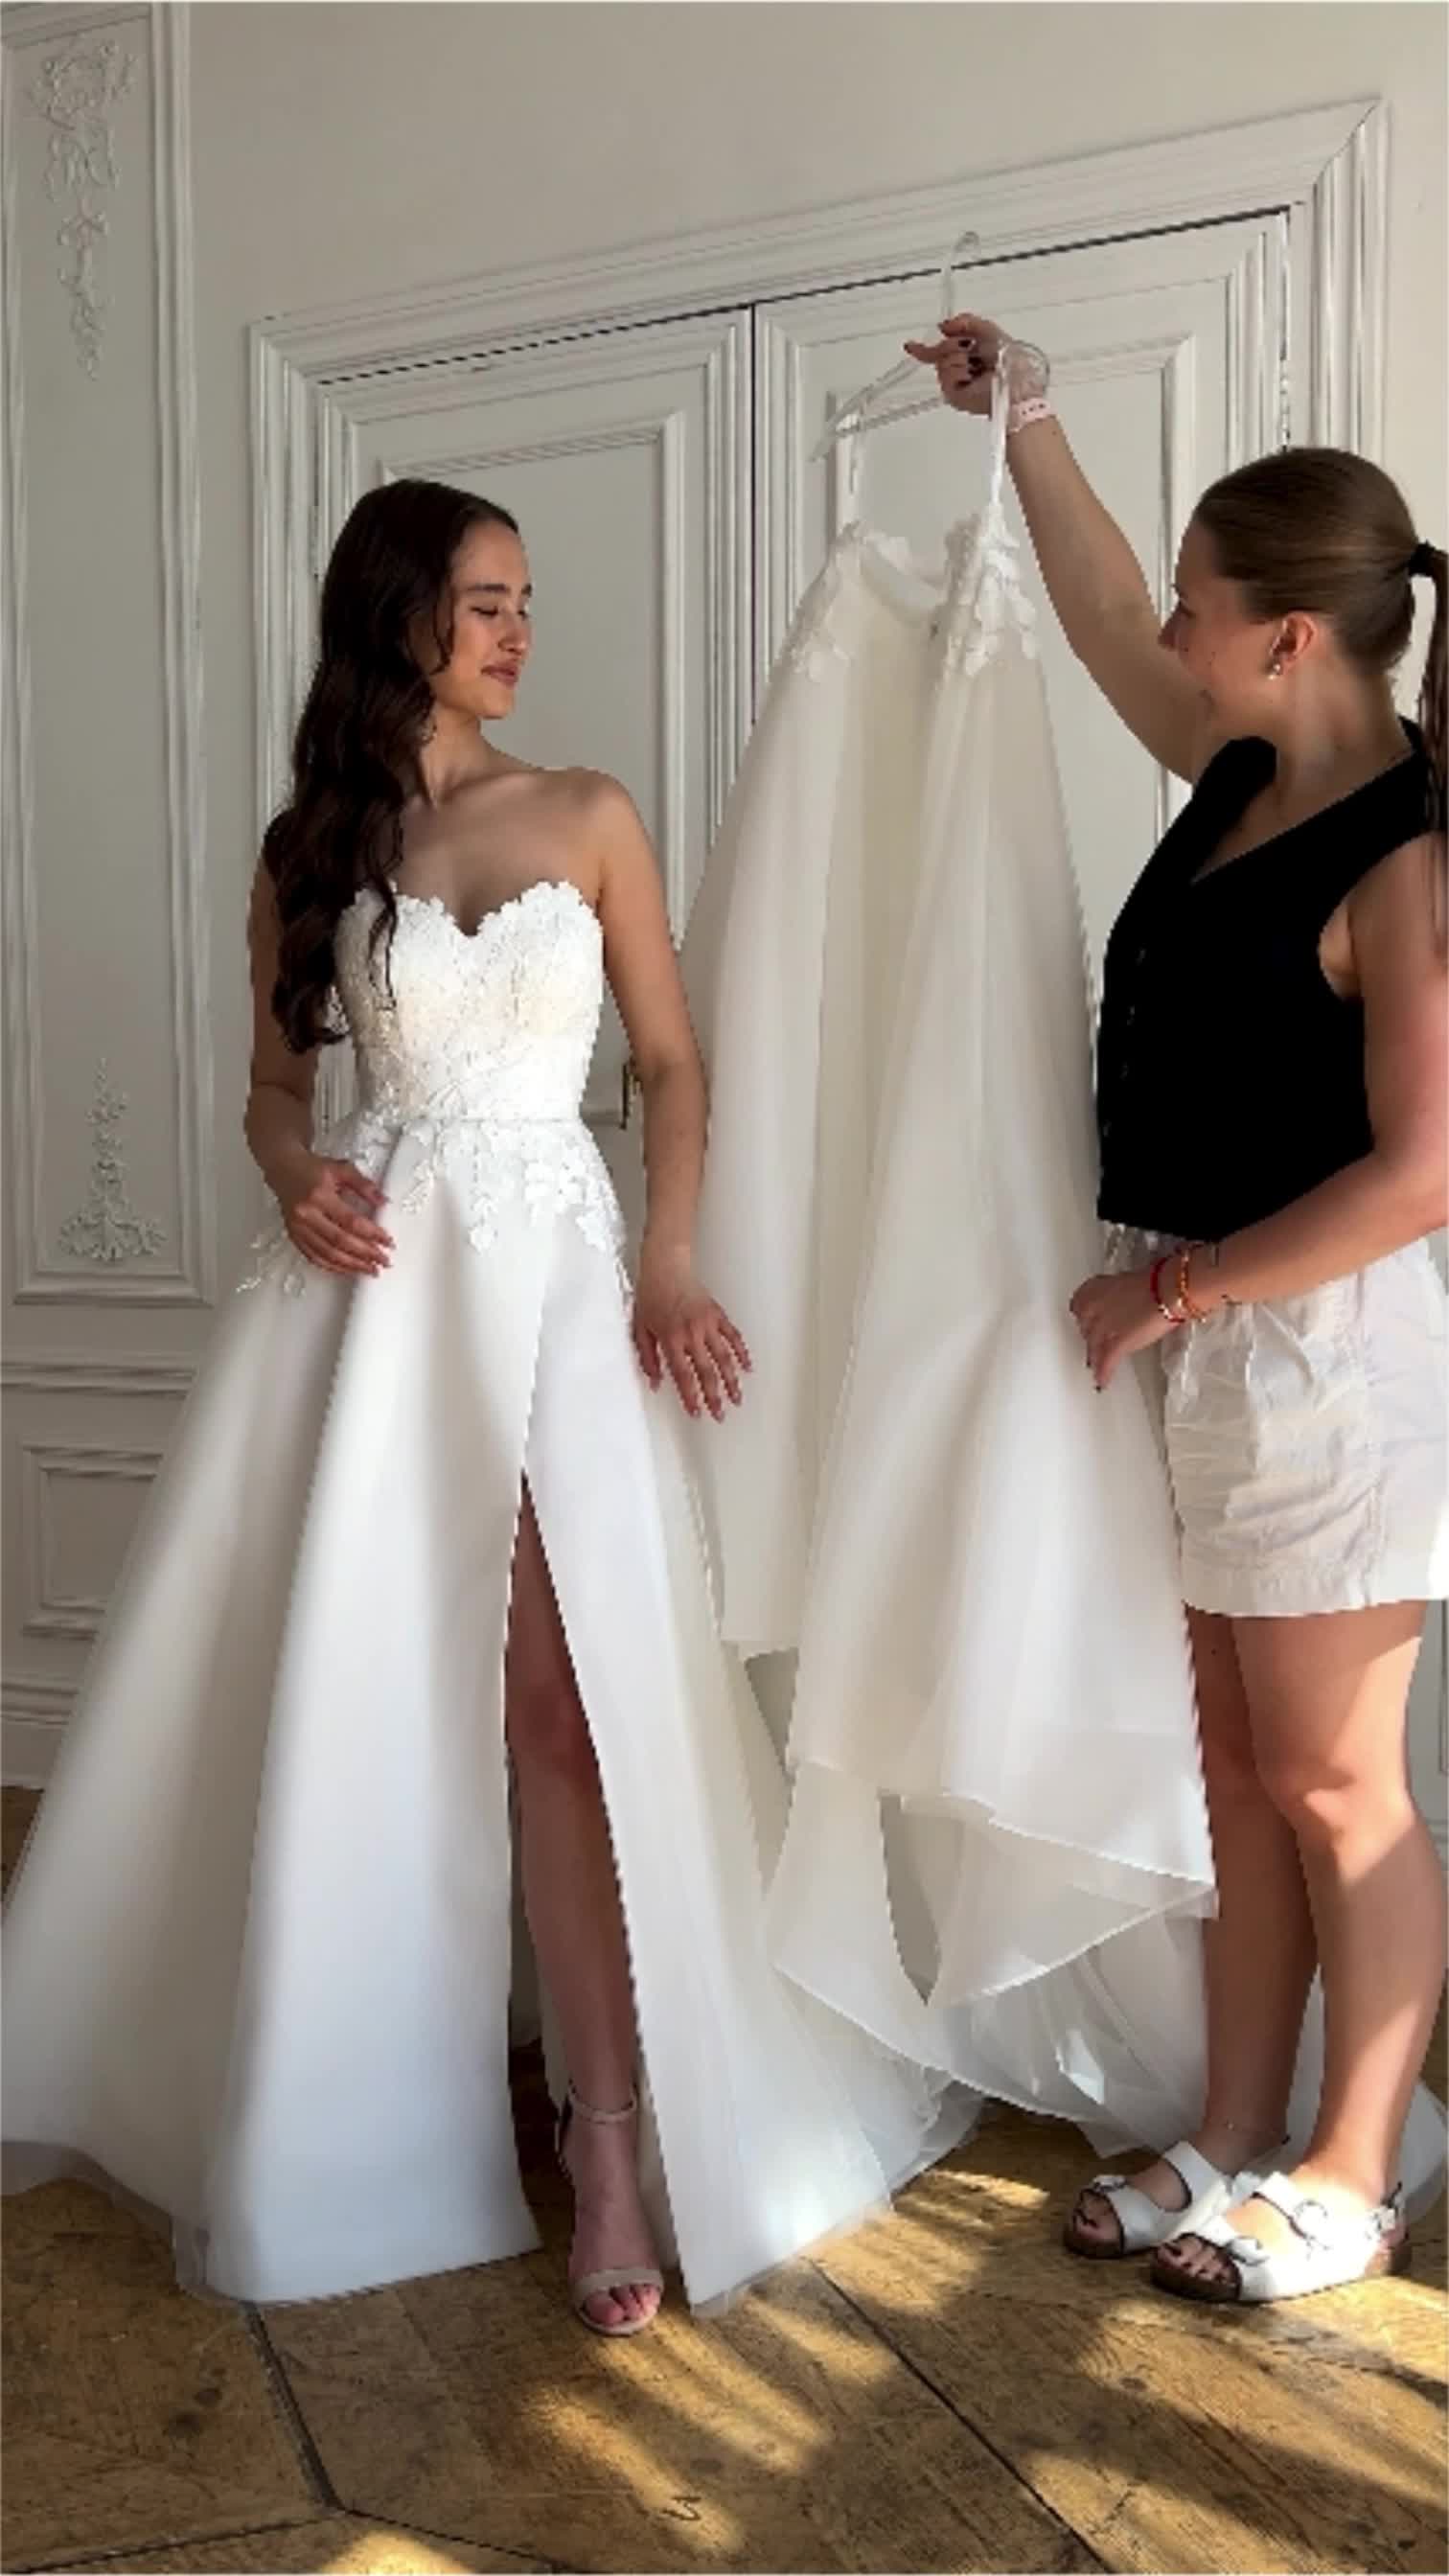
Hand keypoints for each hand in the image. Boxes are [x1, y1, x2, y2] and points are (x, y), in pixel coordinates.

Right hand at [278, 1155, 392, 1277]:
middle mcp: (306, 1214)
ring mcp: (298, 1227)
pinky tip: (347, 1269)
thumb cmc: (312, 1168)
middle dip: (365, 1255)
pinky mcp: (294, 1235)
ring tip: (370, 1269)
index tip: (387, 1242)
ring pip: (327, 1254)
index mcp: (319, 1195)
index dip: (372, 1234)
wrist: (284, 1169)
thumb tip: (383, 1201)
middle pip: (340, 1241)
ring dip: (351, 1265)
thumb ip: (364, 1185)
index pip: (351, 1221)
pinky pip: (314, 1257)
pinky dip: (333, 1266)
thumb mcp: (342, 1169)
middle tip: (383, 1261)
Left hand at [633, 1250, 751, 1421]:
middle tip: (719, 1413)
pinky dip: (742, 1353)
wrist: (666, 1267)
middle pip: (707, 1372)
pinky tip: (747, 1367)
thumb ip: (648, 1358)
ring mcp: (708, 1324)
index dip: (691, 1397)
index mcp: (671, 1338)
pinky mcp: (718, 1314)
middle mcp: (692, 1333)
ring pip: (724, 1358)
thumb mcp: (640, 1328)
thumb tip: (655, 1381)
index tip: (696, 1412)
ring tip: (736, 1398)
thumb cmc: (651, 1294)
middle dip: (714, 1396)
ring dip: (732, 1381)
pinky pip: (734, 1337)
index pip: (683, 1376)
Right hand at [903, 311, 1011, 415]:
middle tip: (967, 348)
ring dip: (958, 358)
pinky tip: (970, 376)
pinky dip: (959, 371)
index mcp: (969, 355)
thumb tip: (944, 325)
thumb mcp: (988, 330)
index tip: (911, 345)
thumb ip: (965, 321)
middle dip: (951, 345)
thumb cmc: (1010, 361)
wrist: (1013, 382)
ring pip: (942, 362)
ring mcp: (957, 384)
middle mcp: (961, 370)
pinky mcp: (954, 396)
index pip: (941, 351)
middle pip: (939, 352)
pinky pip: (945, 374)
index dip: (925, 348)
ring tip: (974, 366)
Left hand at [1069, 1266, 1178, 1389]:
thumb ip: (1118, 1295)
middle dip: (1091, 1336)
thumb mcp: (1128, 1281)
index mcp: (1094, 1288)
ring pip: (1092, 1346)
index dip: (1085, 1317)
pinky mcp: (1117, 1343)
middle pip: (1084, 1328)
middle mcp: (1093, 1308)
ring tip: (1095, 1365)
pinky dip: (1104, 1373)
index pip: (1078, 1306)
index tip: (1086, 1322)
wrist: (1167, 1290)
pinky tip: (1102, 1382)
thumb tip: (1122, 1303)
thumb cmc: (1156, 1281)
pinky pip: (1106, 1362)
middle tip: (1096, 1343)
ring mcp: (1103, 1327)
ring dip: (1094, 1356)